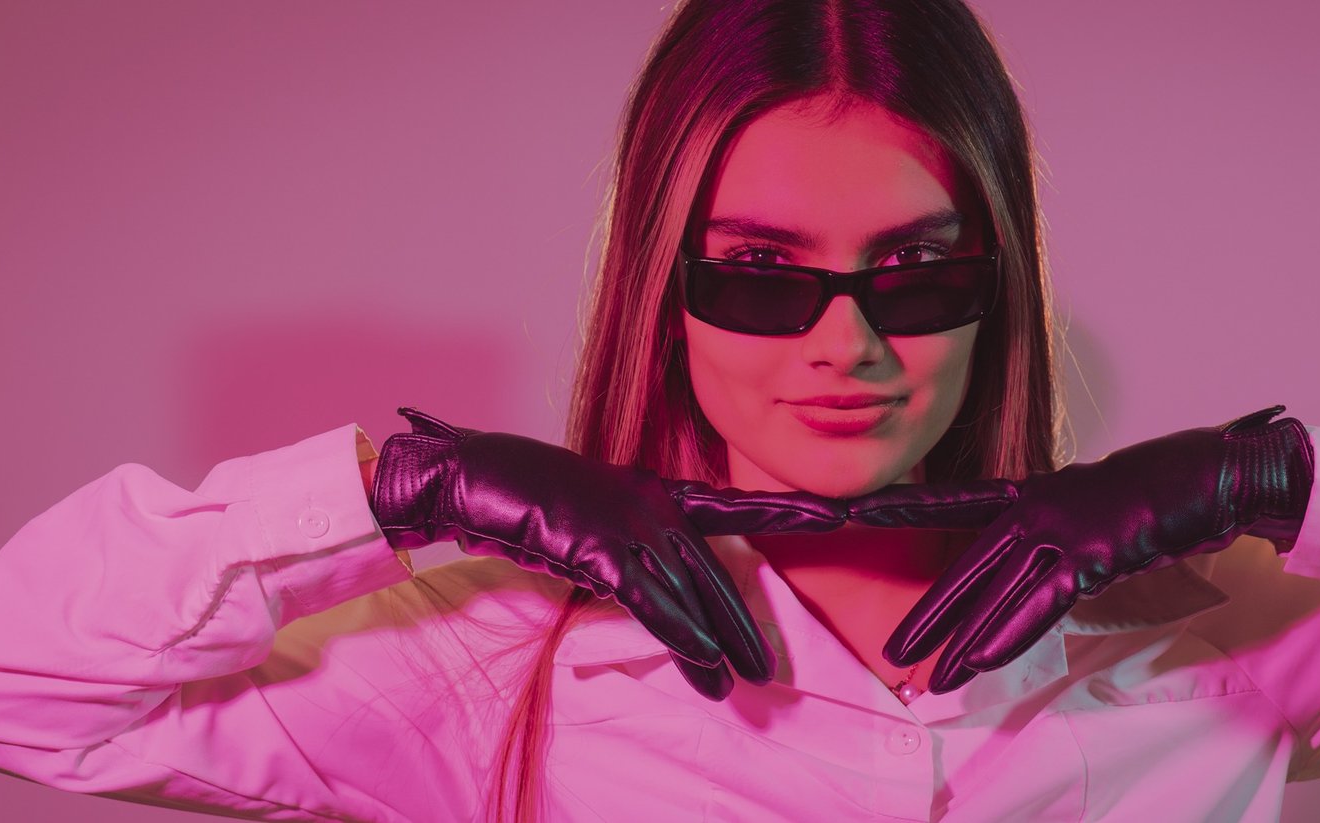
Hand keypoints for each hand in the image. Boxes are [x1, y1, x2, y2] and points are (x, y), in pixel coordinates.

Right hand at [370, 407, 851, 699]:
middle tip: (771, 667)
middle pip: (714, 572)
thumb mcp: (595, 526)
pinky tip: (704, 663)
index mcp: (657, 492)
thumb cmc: (529, 502)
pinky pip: (651, 600)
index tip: (844, 512)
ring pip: (690, 593)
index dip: (791, 512)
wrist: (474, 479)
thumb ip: (634, 556)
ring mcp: (629, 523)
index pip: (736, 506)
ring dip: (718, 643)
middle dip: (744, 622)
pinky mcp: (600, 547)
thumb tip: (661, 595)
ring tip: (742, 684)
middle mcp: (652, 504)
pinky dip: (680, 634)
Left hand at [847, 405, 1313, 692]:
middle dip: (930, 611)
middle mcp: (1039, 505)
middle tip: (894, 648)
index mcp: (1034, 490)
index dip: (904, 506)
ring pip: (998, 591)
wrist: (1212, 473)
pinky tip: (977, 659)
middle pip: (969, 564)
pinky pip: (1042, 602)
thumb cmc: (1161, 488)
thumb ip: (1059, 531)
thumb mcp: (1095, 504)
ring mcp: (1064, 527)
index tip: (856, 511)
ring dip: (960, 639)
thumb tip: (1042, 560)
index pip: (956, 502)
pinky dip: (1009, 632)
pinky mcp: (1094, 553)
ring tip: (928, 677)